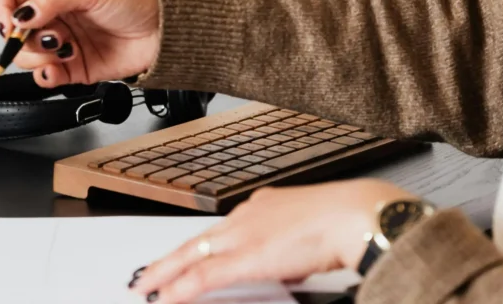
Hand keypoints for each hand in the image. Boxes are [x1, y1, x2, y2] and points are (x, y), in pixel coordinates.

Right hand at [0, 0, 160, 86]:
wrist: (161, 31)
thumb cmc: (132, 0)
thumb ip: (52, 0)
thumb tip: (22, 13)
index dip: (3, 11)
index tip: (10, 23)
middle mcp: (52, 18)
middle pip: (14, 33)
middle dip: (25, 38)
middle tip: (50, 36)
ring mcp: (60, 44)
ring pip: (27, 57)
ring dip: (39, 56)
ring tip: (64, 48)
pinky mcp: (72, 69)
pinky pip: (45, 77)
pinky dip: (46, 76)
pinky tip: (57, 68)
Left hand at [130, 180, 412, 302]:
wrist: (355, 214)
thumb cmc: (346, 222)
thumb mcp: (311, 233)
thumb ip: (292, 248)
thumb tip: (290, 265)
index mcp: (263, 207)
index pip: (221, 230)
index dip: (198, 247)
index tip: (184, 258)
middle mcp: (247, 216)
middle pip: (197, 241)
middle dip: (170, 259)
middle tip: (147, 274)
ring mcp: (244, 235)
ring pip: (192, 255)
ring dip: (166, 272)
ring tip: (147, 286)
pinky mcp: (247, 256)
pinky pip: (204, 275)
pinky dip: (181, 287)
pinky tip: (166, 296)